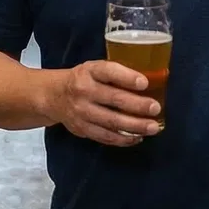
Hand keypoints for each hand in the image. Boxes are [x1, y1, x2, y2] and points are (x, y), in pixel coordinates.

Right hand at [43, 60, 161, 147]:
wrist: (53, 95)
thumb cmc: (83, 79)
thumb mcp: (94, 69)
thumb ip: (115, 74)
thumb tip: (152, 83)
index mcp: (89, 71)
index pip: (108, 72)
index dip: (127, 77)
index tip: (145, 83)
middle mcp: (83, 91)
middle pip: (114, 99)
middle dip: (137, 105)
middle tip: (155, 108)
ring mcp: (81, 112)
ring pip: (112, 121)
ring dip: (135, 126)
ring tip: (153, 127)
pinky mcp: (82, 129)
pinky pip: (106, 137)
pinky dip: (124, 139)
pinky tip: (138, 137)